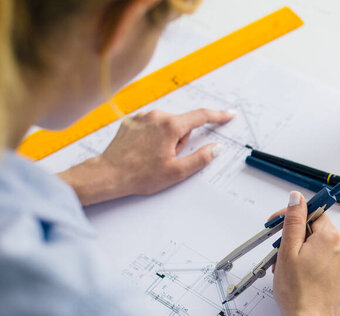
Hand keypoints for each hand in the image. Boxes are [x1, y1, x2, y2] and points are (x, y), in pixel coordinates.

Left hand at [59, 108, 233, 205]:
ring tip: (153, 157)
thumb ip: (201, 158)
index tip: (229, 114)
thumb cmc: (140, 175)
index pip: (201, 116)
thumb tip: (216, 148)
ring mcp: (143, 116)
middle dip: (181, 141)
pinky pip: (153, 126)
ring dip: (167, 139)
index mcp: (170, 126)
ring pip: (167, 125)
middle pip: (182, 125)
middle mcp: (157, 116)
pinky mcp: (132, 121)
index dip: (218, 116)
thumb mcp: (177, 172)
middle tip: (168, 159)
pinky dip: (154, 137)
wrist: (109, 173)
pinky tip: (144, 151)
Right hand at [273, 191, 339, 315]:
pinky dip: (308, 262)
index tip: (276, 223)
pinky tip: (296, 276)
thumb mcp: (288, 251)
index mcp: (330, 236)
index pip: (312, 212)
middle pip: (314, 229)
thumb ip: (293, 221)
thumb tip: (297, 198)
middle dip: (293, 237)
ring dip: (299, 251)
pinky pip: (323, 259)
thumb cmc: (298, 293)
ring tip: (285, 269)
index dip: (292, 216)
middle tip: (277, 252)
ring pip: (317, 245)